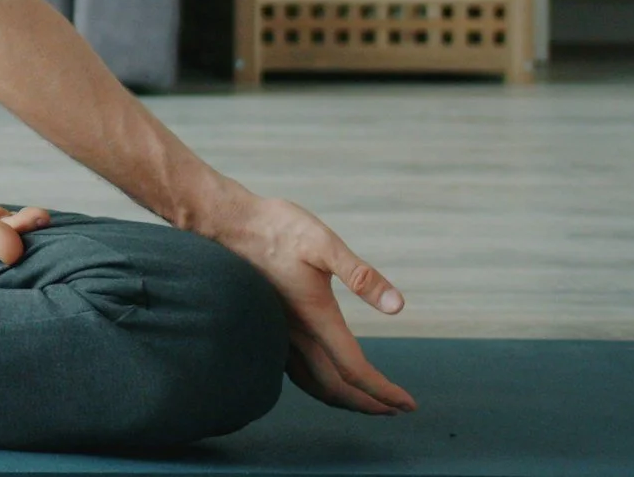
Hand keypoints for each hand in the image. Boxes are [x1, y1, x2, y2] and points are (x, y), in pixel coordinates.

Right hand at [202, 193, 415, 415]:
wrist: (226, 224)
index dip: (383, 391)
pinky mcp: (267, 327)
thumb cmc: (276, 229)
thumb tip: (397, 306)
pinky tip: (325, 376)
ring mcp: (277, 334)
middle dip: (368, 404)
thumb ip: (361, 276)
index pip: (354, 370)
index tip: (407, 403)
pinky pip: (295, 372)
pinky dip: (319, 386)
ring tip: (367, 401)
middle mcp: (295, 334)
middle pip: (334, 388)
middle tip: (395, 409)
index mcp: (315, 317)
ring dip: (343, 399)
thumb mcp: (324, 243)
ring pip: (312, 384)